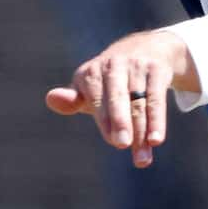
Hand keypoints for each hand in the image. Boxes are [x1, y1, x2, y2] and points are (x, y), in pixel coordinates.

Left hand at [47, 29, 195, 167]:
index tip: (114, 142)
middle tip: (122, 145)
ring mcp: (136, 65)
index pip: (97, 99)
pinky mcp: (156, 68)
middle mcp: (113, 65)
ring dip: (142, 132)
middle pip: (118, 98)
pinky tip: (156, 140)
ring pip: (139, 103)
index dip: (105, 120)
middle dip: (120, 121)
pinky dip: (157, 120)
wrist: (144, 49)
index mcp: (91, 72)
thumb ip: (71, 101)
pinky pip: (156, 98)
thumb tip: (50, 99)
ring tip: (142, 159)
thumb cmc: (108, 82)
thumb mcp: (89, 90)